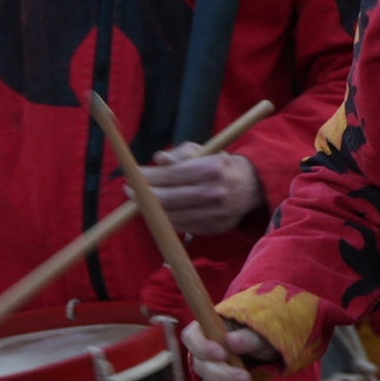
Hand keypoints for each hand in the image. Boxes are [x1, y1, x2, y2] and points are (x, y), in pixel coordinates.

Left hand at [142, 149, 263, 237]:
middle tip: (129, 191)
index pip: (170, 176)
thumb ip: (179, 154)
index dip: (146, 177)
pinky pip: (181, 228)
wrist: (251, 186)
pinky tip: (158, 211)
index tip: (130, 175)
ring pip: (171, 217)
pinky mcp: (213, 229)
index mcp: (211, 169)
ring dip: (150, 210)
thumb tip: (159, 159)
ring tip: (141, 201)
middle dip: (142, 195)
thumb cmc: (219, 165)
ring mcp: (215, 214)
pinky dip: (165, 220)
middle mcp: (214, 193)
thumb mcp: (202, 151)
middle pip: (167, 200)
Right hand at [182, 323, 273, 380]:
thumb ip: (248, 337)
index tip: (222, 354)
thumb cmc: (263, 336)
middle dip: (222, 375)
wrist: (270, 352)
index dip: (202, 347)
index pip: (192, 337)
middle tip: (245, 377)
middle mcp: (204, 351)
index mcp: (208, 330)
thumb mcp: (261, 333)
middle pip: (201, 365)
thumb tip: (231, 341)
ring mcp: (210, 371)